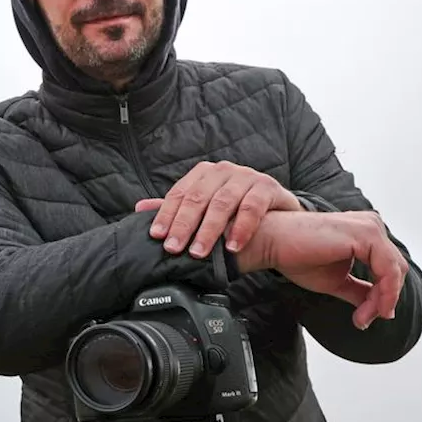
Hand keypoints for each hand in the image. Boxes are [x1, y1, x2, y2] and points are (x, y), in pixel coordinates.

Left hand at [134, 161, 302, 257]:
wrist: (281, 222)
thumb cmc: (238, 215)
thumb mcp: (206, 211)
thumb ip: (178, 209)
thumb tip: (140, 208)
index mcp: (204, 174)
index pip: (179, 194)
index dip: (166, 215)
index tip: (157, 236)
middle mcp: (223, 170)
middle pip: (198, 198)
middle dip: (183, 225)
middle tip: (174, 248)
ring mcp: (246, 176)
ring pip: (223, 203)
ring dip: (209, 230)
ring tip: (199, 251)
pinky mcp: (267, 186)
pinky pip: (252, 207)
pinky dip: (241, 228)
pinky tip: (233, 246)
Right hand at [236, 210, 407, 329]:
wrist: (270, 242)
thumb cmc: (294, 255)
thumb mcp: (336, 280)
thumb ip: (360, 290)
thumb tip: (380, 308)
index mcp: (365, 232)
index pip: (388, 268)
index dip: (381, 297)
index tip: (362, 318)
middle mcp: (371, 225)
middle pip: (396, 270)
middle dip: (383, 300)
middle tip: (362, 319)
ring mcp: (369, 227)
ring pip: (395, 272)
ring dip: (382, 300)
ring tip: (361, 317)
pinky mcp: (365, 234)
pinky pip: (388, 270)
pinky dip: (382, 294)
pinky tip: (365, 309)